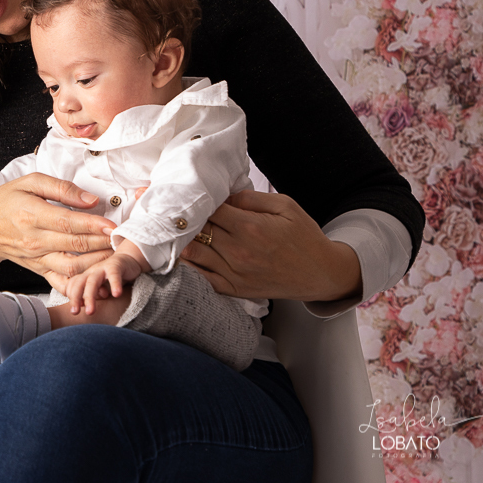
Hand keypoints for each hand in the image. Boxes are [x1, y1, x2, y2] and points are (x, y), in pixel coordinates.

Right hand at [0, 173, 117, 288]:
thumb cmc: (6, 201)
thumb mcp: (29, 182)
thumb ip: (61, 188)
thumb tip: (90, 199)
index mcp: (32, 215)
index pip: (68, 223)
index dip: (93, 225)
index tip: (113, 225)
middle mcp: (35, 240)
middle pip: (75, 245)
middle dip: (102, 244)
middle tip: (123, 239)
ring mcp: (37, 258)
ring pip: (72, 267)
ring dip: (96, 264)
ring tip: (115, 257)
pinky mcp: (39, 270)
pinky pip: (62, 282)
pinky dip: (81, 284)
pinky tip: (97, 279)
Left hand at [65, 252, 142, 314]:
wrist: (128, 260)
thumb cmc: (112, 277)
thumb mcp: (100, 287)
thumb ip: (92, 295)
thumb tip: (82, 305)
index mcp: (86, 277)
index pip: (73, 285)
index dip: (71, 297)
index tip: (73, 310)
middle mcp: (91, 272)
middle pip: (79, 284)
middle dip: (75, 298)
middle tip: (74, 312)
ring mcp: (102, 268)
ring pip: (93, 281)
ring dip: (90, 297)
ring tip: (90, 312)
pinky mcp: (116, 266)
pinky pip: (114, 275)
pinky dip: (115, 284)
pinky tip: (117, 295)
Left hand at [180, 189, 363, 301]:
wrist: (320, 273)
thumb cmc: (304, 236)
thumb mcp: (284, 205)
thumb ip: (249, 197)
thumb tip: (221, 194)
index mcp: (250, 227)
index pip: (207, 209)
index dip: (190, 199)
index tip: (175, 192)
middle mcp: (239, 252)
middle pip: (195, 230)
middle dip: (178, 217)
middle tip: (162, 207)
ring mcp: (235, 273)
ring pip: (191, 255)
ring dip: (177, 241)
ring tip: (168, 229)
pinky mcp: (234, 290)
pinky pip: (200, 279)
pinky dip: (185, 267)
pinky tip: (176, 255)